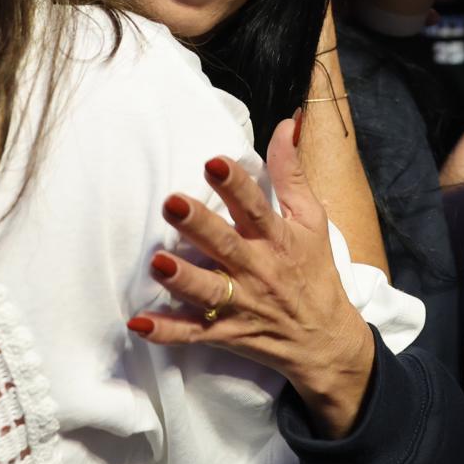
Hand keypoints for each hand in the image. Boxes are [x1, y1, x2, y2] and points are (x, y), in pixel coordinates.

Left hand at [129, 121, 376, 437]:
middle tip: (172, 203)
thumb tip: (286, 122)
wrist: (324, 341)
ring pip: (207, 293)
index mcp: (276, 239)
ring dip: (182, 279)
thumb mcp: (311, 219)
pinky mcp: (225, 333)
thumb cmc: (313, 271)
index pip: (256, 207)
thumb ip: (291, 171)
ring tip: (157, 261)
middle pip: (225, 246)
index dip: (235, 185)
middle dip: (199, 226)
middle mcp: (257, 270)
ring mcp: (240, 305)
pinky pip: (192, 335)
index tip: (214, 162)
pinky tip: (138, 324)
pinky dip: (166, 333)